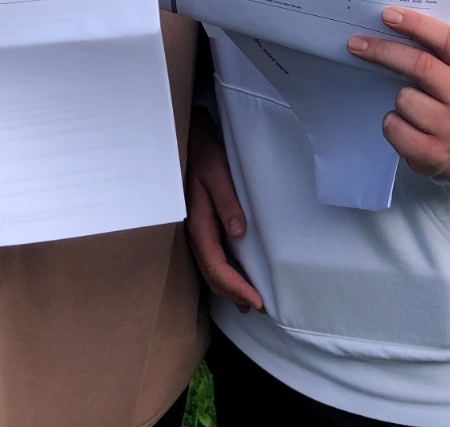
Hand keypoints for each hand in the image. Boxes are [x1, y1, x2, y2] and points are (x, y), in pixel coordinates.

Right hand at [186, 108, 263, 312]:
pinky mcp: (202, 228)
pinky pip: (212, 260)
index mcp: (198, 225)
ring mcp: (197, 232)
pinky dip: (226, 276)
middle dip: (235, 294)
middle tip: (260, 307)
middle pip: (213, 276)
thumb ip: (227, 202)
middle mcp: (195, 234)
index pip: (217, 267)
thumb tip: (239, 233)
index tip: (257, 301)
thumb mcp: (217, 173)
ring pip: (211, 271)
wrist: (190, 142)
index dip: (236, 287)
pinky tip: (238, 279)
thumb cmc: (205, 156)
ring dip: (230, 289)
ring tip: (250, 301)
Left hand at [348, 7, 449, 181]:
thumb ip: (434, 54)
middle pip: (422, 66)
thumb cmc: (448, 103)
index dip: (416, 25)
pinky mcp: (433, 154)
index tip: (387, 15)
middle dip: (385, 51)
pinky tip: (406, 127)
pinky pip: (394, 126)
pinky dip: (392, 122)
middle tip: (357, 43)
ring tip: (408, 106)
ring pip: (404, 98)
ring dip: (396, 98)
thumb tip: (388, 24)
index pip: (448, 41)